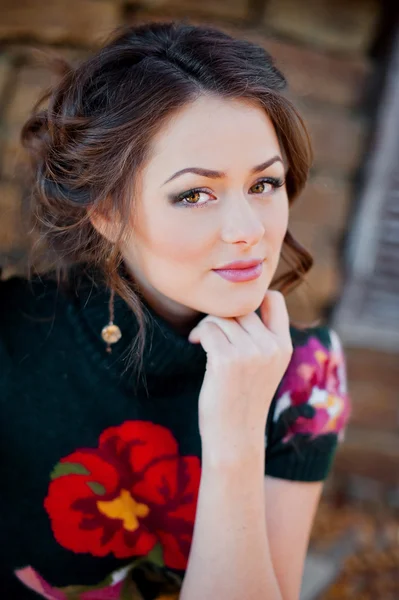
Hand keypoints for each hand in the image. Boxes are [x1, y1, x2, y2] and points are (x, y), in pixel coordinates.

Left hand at [188, 291, 292, 463]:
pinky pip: (208, 329)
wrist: (235, 437)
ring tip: (202, 340)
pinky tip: (196, 344)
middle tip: (210, 332)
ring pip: (222, 317)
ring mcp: (251, 353)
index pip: (274, 299)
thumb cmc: (243, 400)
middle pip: (241, 307)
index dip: (251, 300)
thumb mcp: (265, 366)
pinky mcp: (227, 360)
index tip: (233, 315)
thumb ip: (261, 337)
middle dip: (221, 315)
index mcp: (284, 346)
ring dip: (207, 325)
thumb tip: (239, 303)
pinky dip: (198, 334)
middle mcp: (271, 347)